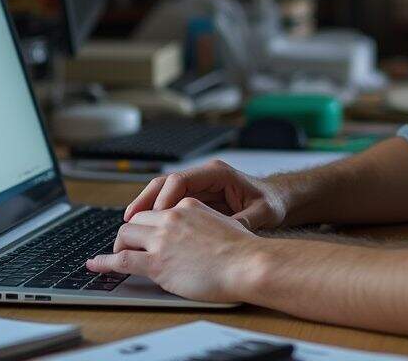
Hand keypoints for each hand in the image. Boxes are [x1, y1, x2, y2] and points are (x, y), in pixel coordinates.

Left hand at [87, 197, 263, 302]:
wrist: (247, 263)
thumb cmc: (244, 250)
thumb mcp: (225, 224)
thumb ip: (206, 224)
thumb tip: (200, 236)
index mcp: (188, 206)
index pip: (158, 209)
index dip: (148, 222)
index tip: (143, 230)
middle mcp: (171, 217)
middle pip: (137, 220)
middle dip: (130, 232)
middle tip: (127, 245)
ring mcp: (162, 239)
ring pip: (125, 235)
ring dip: (118, 246)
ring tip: (113, 256)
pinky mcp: (156, 262)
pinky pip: (120, 260)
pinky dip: (103, 263)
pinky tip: (95, 265)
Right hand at [123, 159, 288, 230]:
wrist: (278, 198)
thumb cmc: (271, 202)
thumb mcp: (262, 213)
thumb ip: (244, 221)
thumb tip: (228, 233)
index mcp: (217, 173)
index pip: (181, 180)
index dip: (165, 197)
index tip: (156, 216)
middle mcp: (204, 176)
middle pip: (166, 182)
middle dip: (146, 199)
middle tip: (129, 218)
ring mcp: (199, 185)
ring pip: (164, 191)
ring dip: (146, 206)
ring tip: (129, 224)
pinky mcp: (197, 197)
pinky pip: (171, 202)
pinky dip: (157, 214)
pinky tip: (147, 229)